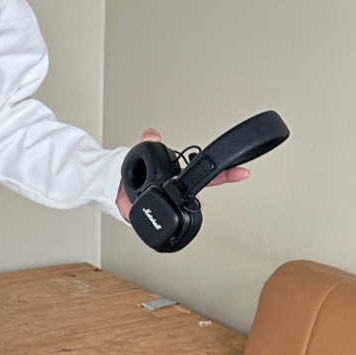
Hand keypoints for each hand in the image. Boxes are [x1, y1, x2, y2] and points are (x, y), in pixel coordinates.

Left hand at [115, 127, 249, 220]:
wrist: (114, 191)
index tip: (241, 171)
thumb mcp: (140, 154)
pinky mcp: (159, 218)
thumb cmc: (132, 173)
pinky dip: (171, 220)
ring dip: (188, 202)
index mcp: (177, 175)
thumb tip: (152, 133)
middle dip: (210, 185)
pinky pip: (168, 221)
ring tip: (185, 198)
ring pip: (186, 205)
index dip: (223, 172)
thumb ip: (147, 143)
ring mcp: (171, 204)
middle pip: (201, 189)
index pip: (204, 173)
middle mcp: (177, 190)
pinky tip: (171, 218)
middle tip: (230, 178)